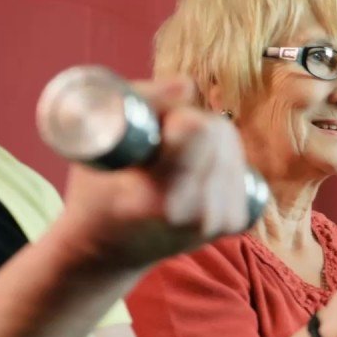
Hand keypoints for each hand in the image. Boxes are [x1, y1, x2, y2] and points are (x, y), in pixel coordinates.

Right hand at [53, 76, 254, 268]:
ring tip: (176, 152)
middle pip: (220, 132)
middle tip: (163, 135)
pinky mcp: (236, 223)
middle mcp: (198, 214)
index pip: (199, 130)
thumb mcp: (96, 144)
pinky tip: (196, 168)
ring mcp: (220, 222)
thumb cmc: (95, 193)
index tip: (156, 125)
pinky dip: (220, 158)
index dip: (178, 115)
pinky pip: (241, 167)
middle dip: (194, 121)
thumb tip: (187, 84)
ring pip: (234, 146)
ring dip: (209, 138)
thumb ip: (141, 104)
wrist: (109, 252)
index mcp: (161, 199)